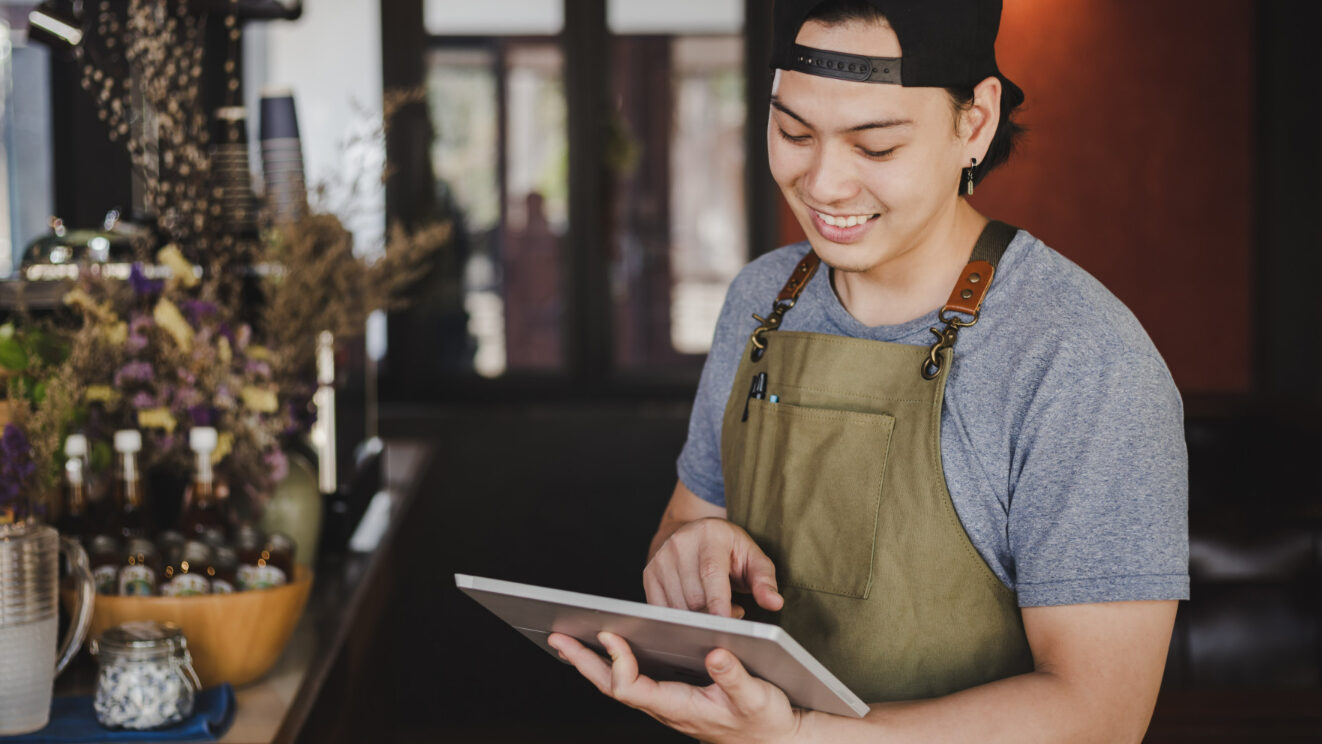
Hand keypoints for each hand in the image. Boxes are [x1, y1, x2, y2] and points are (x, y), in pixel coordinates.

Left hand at [548, 631, 801, 743]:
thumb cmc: (765, 721)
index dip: (616, 662)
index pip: (632, 688)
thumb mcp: (756, 698)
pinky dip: (613, 664)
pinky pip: (633, 681)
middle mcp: (666, 706)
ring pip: (619, 684)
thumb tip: (715, 654)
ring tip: (569, 640)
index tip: (609, 635)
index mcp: (679, 706)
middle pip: (613, 686)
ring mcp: (666, 703)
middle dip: (583, 662)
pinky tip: (607, 649)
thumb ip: (734, 678)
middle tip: (558, 638)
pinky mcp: (672, 696)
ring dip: (592, 663)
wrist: (775, 740)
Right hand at [644, 517, 783, 617]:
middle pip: (694, 596)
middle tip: (733, 611)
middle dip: (714, 615)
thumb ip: (765, 580)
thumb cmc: (728, 549)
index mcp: (710, 535)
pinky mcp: (648, 574)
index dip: (718, 601)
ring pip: (677, 607)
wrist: (693, 533)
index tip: (725, 624)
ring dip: (698, 618)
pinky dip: (680, 619)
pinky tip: (695, 609)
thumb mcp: (753, 557)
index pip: (711, 573)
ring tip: (715, 607)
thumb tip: (775, 603)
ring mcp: (660, 559)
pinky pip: (662, 609)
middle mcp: (680, 544)